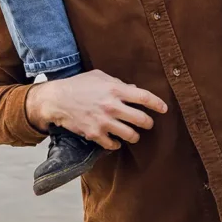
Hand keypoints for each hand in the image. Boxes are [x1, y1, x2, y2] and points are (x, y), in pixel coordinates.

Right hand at [26, 70, 167, 149]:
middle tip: (147, 123)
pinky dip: (116, 143)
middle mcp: (112, 106)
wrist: (57, 99)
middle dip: (148, 123)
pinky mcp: (95, 134)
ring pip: (131, 135)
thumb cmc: (78, 85)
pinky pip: (113, 144)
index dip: (158, 104)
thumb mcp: (98, 76)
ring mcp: (104, 122)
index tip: (164, 109)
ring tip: (132, 133)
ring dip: (134, 136)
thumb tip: (133, 89)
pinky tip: (114, 139)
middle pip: (142, 120)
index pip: (144, 97)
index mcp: (115, 89)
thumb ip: (118, 82)